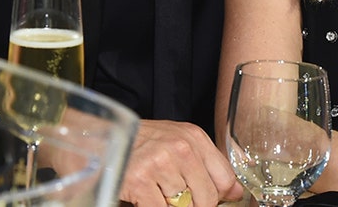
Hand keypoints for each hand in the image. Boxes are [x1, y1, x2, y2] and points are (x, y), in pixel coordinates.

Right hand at [119, 119, 243, 205]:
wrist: (101, 138)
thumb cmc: (141, 143)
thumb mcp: (178, 144)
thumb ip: (209, 166)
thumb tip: (236, 193)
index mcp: (194, 137)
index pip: (225, 179)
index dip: (218, 197)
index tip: (206, 200)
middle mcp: (181, 147)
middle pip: (207, 198)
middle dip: (192, 205)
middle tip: (172, 197)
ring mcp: (161, 162)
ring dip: (168, 205)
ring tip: (154, 191)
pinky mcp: (140, 180)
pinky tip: (145, 198)